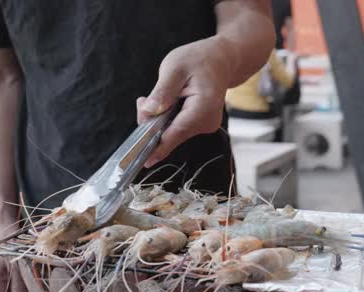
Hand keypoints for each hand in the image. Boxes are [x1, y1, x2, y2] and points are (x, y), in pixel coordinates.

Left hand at [137, 37, 231, 167]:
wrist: (221, 59)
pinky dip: (166, 119)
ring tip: (160, 95)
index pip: (177, 132)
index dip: (158, 147)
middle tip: (142, 101)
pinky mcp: (200, 125)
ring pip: (172, 132)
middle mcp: (206, 122)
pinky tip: (167, 102)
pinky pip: (177, 128)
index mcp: (203, 107)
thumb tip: (147, 112)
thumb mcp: (175, 67)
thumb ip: (162, 92)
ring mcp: (204, 126)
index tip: (144, 161)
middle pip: (171, 134)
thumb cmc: (199, 59)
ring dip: (158, 120)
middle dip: (152, 124)